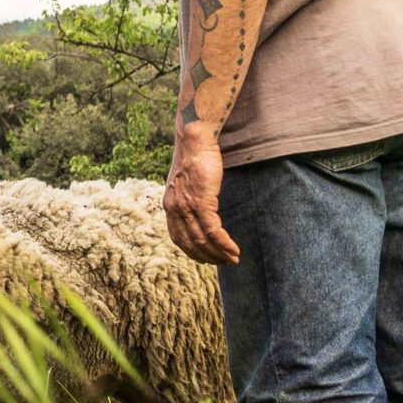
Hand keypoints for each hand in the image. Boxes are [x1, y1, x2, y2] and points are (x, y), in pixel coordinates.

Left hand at [164, 123, 239, 266]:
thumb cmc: (194, 158)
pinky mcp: (201, 201)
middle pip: (191, 244)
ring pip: (203, 240)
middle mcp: (174, 209)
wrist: (195, 139)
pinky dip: (224, 243)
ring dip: (219, 253)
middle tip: (225, 262)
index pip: (178, 239)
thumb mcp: (185, 183)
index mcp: (169, 206)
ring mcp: (186, 206)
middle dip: (209, 257)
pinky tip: (233, 249)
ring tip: (233, 259)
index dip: (194, 252)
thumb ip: (188, 200)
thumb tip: (198, 212)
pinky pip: (213, 231)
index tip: (208, 258)